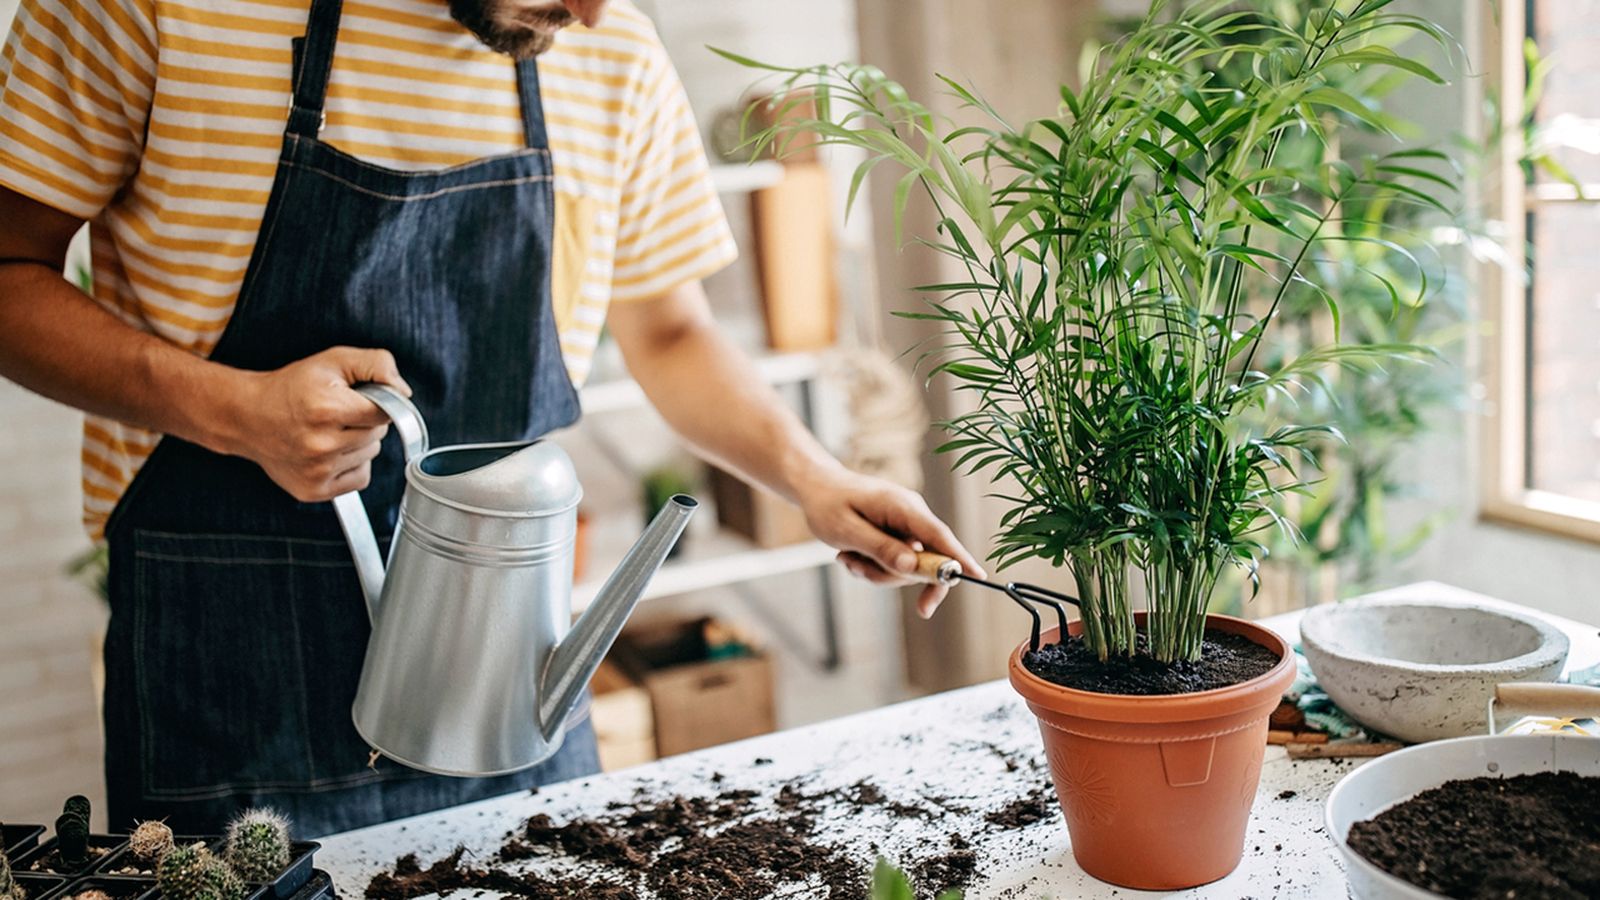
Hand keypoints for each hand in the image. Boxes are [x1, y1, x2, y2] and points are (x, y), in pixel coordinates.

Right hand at [221, 347, 410, 501]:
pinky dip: (353, 464)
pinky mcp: (314, 490)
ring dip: (358, 442)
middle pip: (378, 435)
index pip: (384, 412)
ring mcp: (317, 471)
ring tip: (329, 430)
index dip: (378, 402)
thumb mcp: (333, 360)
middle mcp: (321, 444)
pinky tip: (330, 450)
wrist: (248, 417)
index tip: (362, 398)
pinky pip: (360, 478)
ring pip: (370, 455)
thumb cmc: (292, 388)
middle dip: (365, 421)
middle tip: (338, 412)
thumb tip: (403, 392)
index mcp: (326, 410)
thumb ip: (376, 365)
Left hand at [795, 466, 985, 618]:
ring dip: (876, 571)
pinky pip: (897, 563)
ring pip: (908, 568)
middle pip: (925, 561)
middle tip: (857, 568)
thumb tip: (912, 568)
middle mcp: (912, 515)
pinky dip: (874, 567)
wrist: (818, 489)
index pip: (939, 535)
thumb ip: (880, 548)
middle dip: (891, 575)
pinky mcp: (900, 535)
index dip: (958, 558)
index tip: (978, 576)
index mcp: (903, 507)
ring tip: (847, 557)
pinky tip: (851, 555)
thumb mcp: (847, 530)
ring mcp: (908, 526)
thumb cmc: (829, 504)